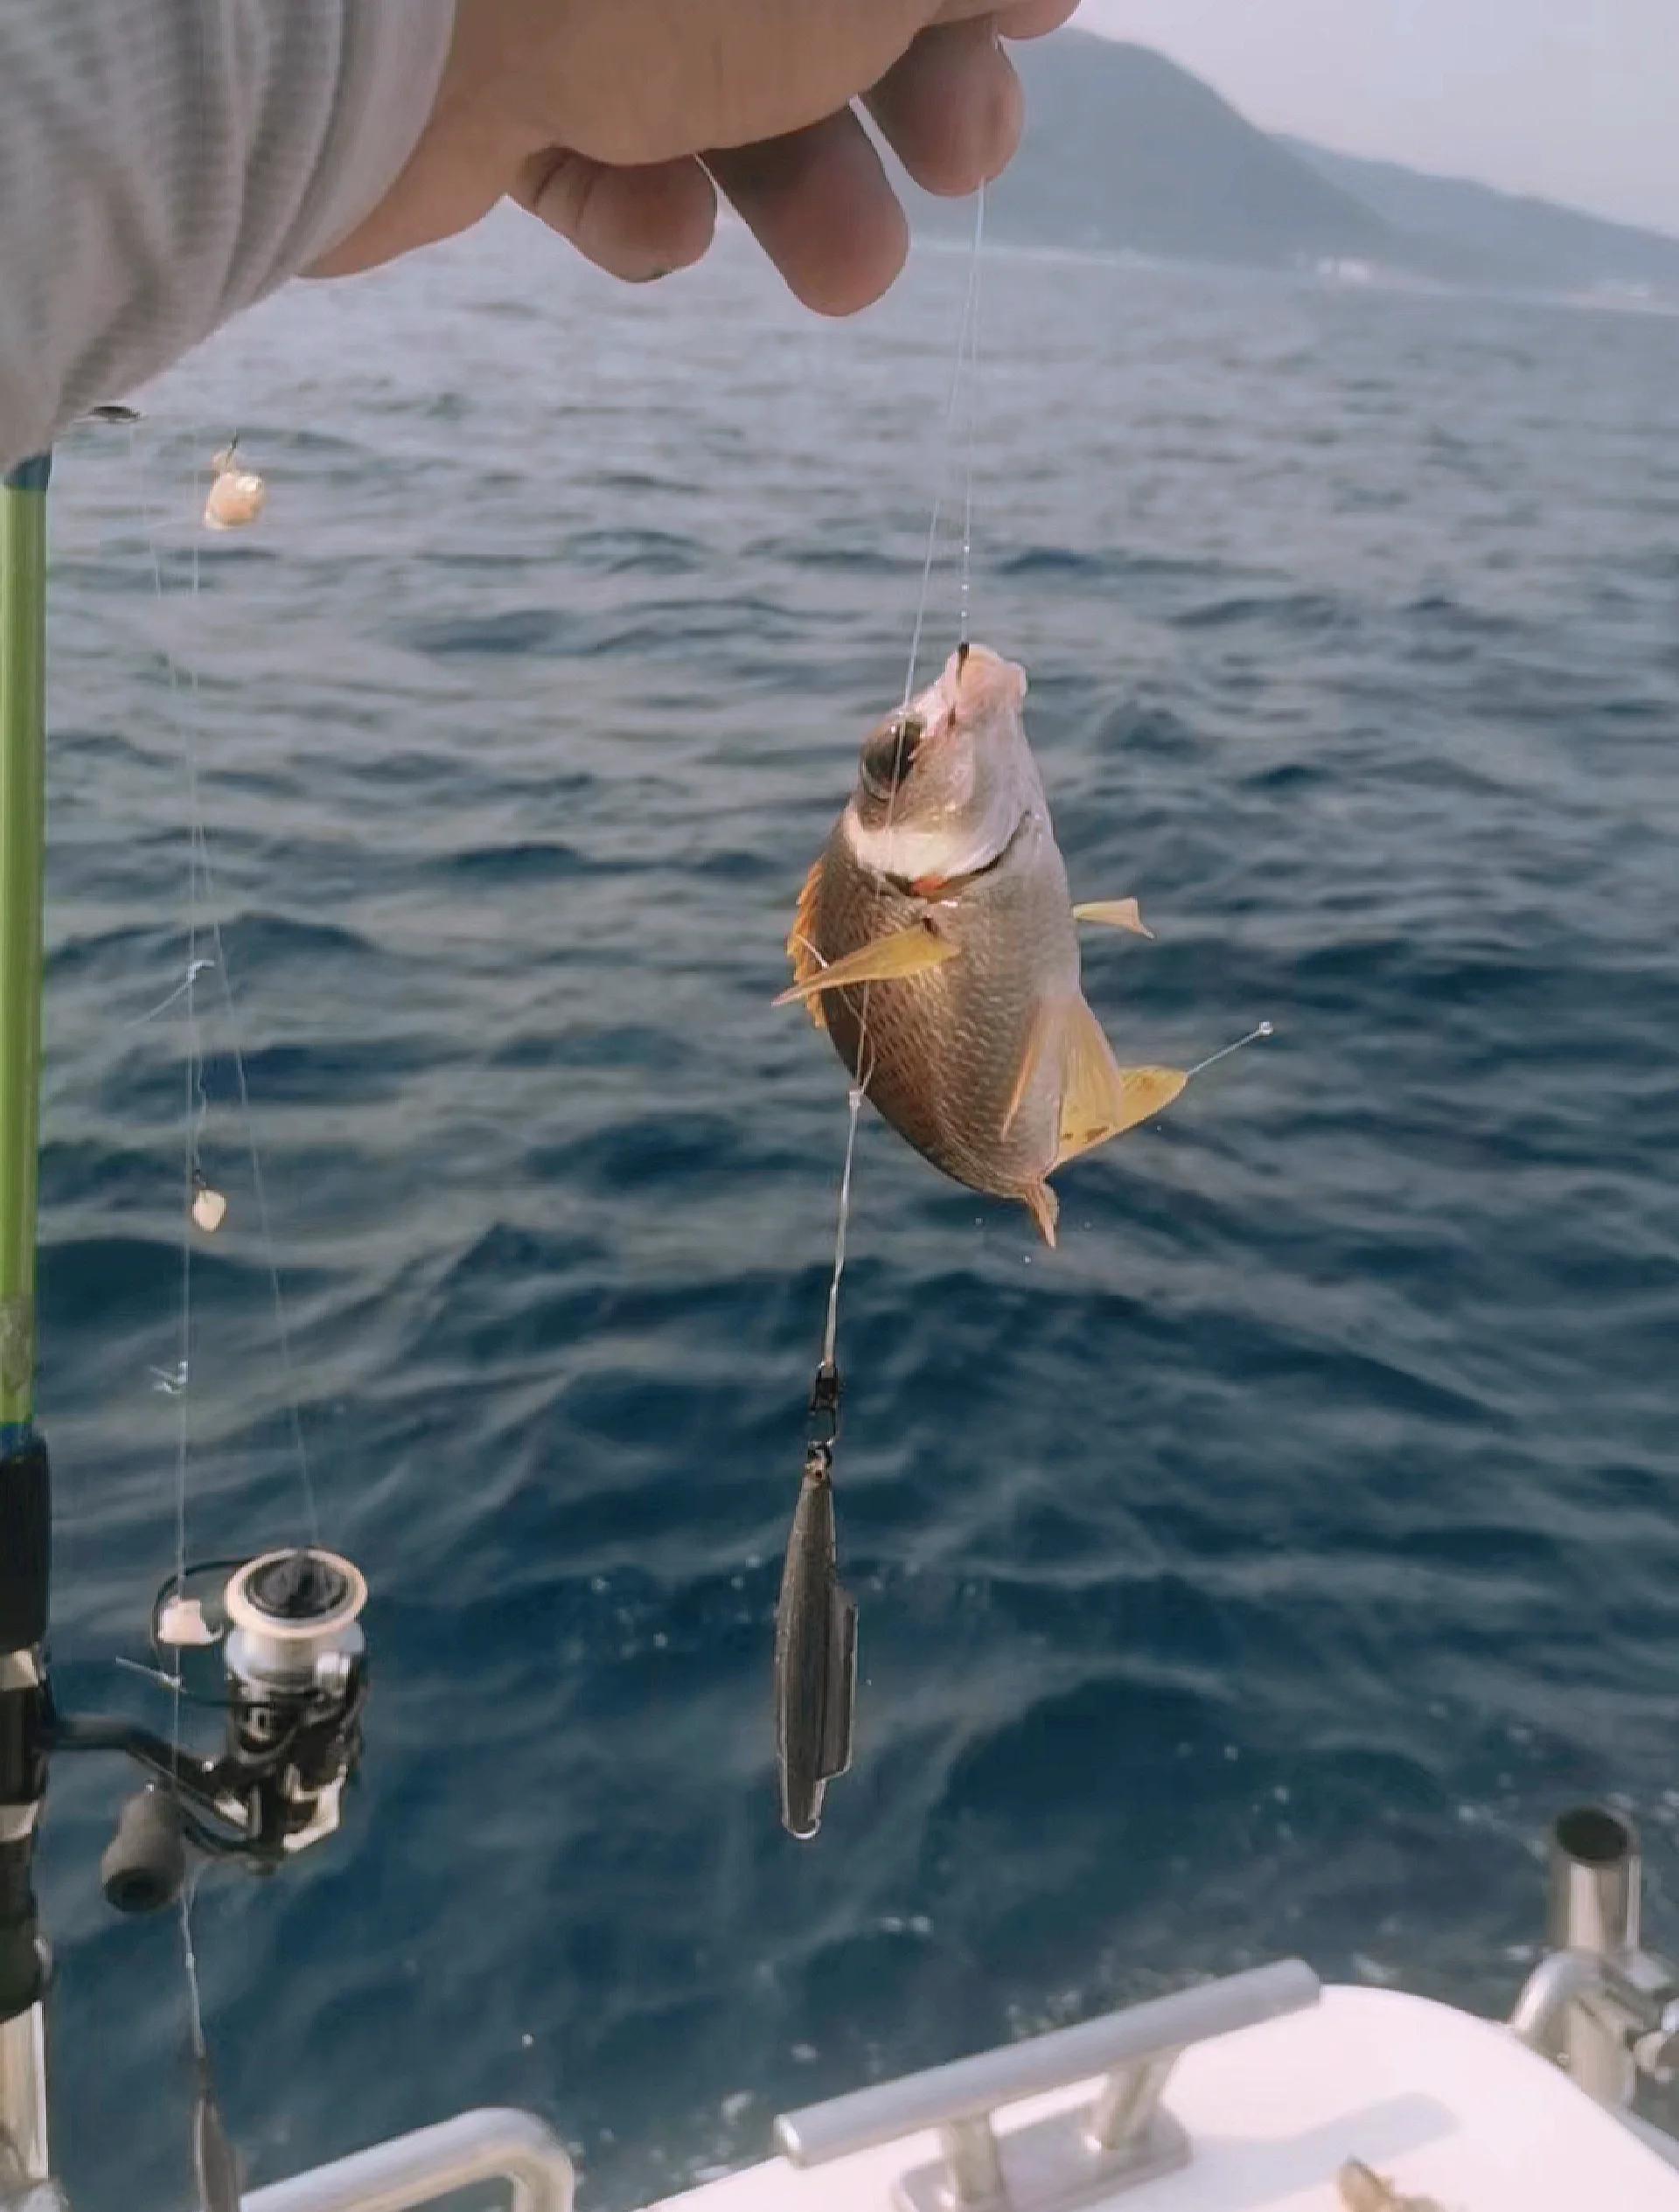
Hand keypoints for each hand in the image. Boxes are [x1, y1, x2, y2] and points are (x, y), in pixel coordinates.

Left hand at [312, 1, 1079, 311]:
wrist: (363, 36)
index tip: (1032, 19)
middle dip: (912, 83)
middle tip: (967, 160)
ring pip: (709, 83)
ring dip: (804, 189)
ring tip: (847, 276)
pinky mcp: (469, 80)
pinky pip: (585, 152)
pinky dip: (637, 203)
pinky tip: (651, 225)